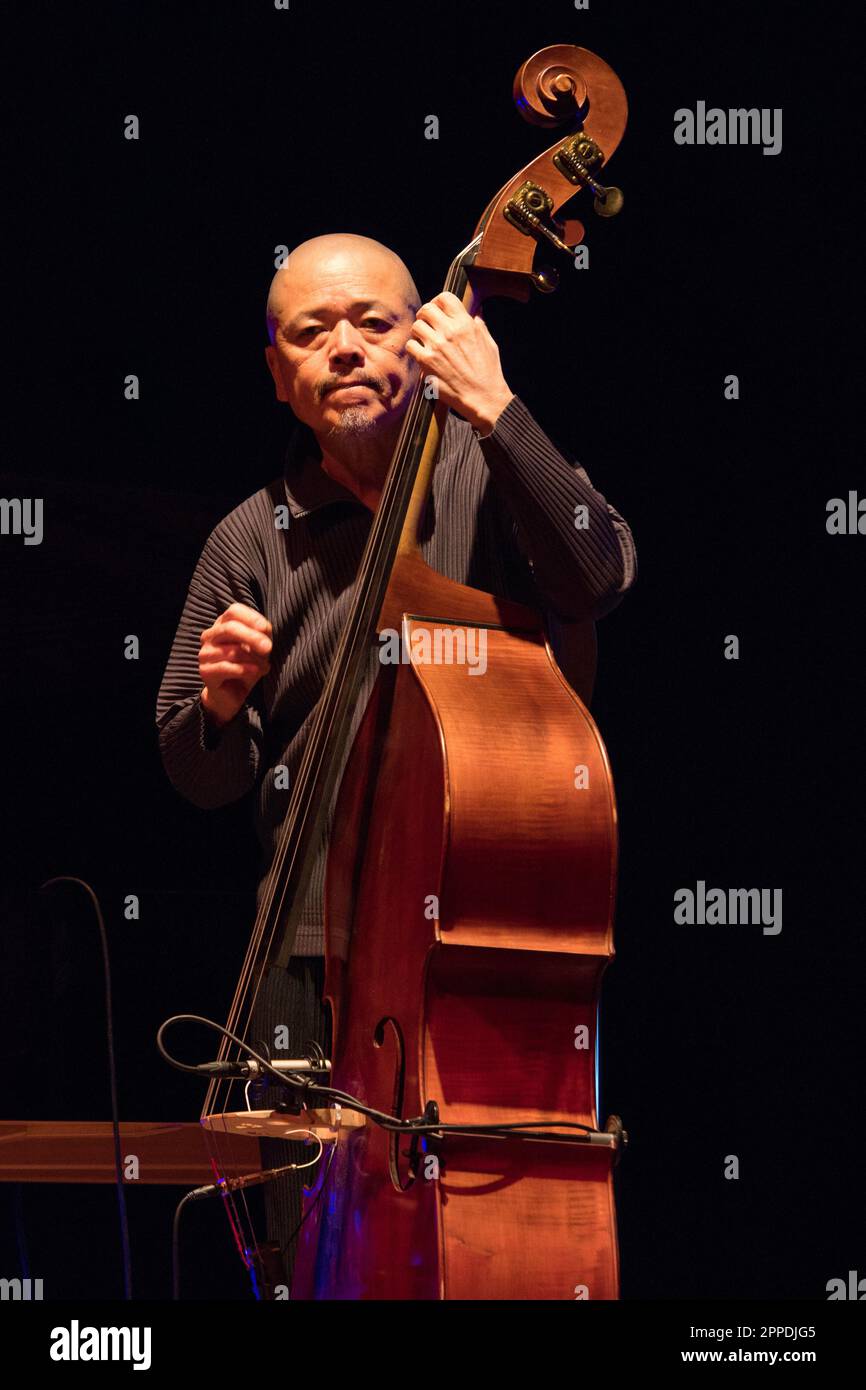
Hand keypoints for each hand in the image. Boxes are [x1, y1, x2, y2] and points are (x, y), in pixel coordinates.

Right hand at [199, 602, 271, 726]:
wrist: (233, 694)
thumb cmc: (246, 667)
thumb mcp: (258, 649)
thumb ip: (261, 635)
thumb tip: (264, 628)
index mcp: (222, 625)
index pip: (233, 611)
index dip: (251, 618)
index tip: (266, 628)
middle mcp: (210, 636)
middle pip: (229, 628)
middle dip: (252, 637)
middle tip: (268, 648)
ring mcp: (205, 654)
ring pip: (231, 651)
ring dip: (253, 659)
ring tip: (264, 666)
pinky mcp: (205, 671)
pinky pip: (226, 667)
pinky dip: (245, 669)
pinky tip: (256, 672)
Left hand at [405, 291, 513, 434]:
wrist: (483, 397)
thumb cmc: (488, 372)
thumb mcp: (489, 343)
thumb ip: (480, 326)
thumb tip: (475, 314)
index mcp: (466, 323)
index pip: (445, 298)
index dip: (438, 302)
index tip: (438, 310)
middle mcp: (450, 331)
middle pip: (426, 309)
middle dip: (425, 315)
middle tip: (427, 325)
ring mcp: (437, 346)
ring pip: (416, 326)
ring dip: (418, 333)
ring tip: (424, 341)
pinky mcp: (427, 362)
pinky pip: (411, 346)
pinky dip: (414, 349)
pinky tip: (422, 354)